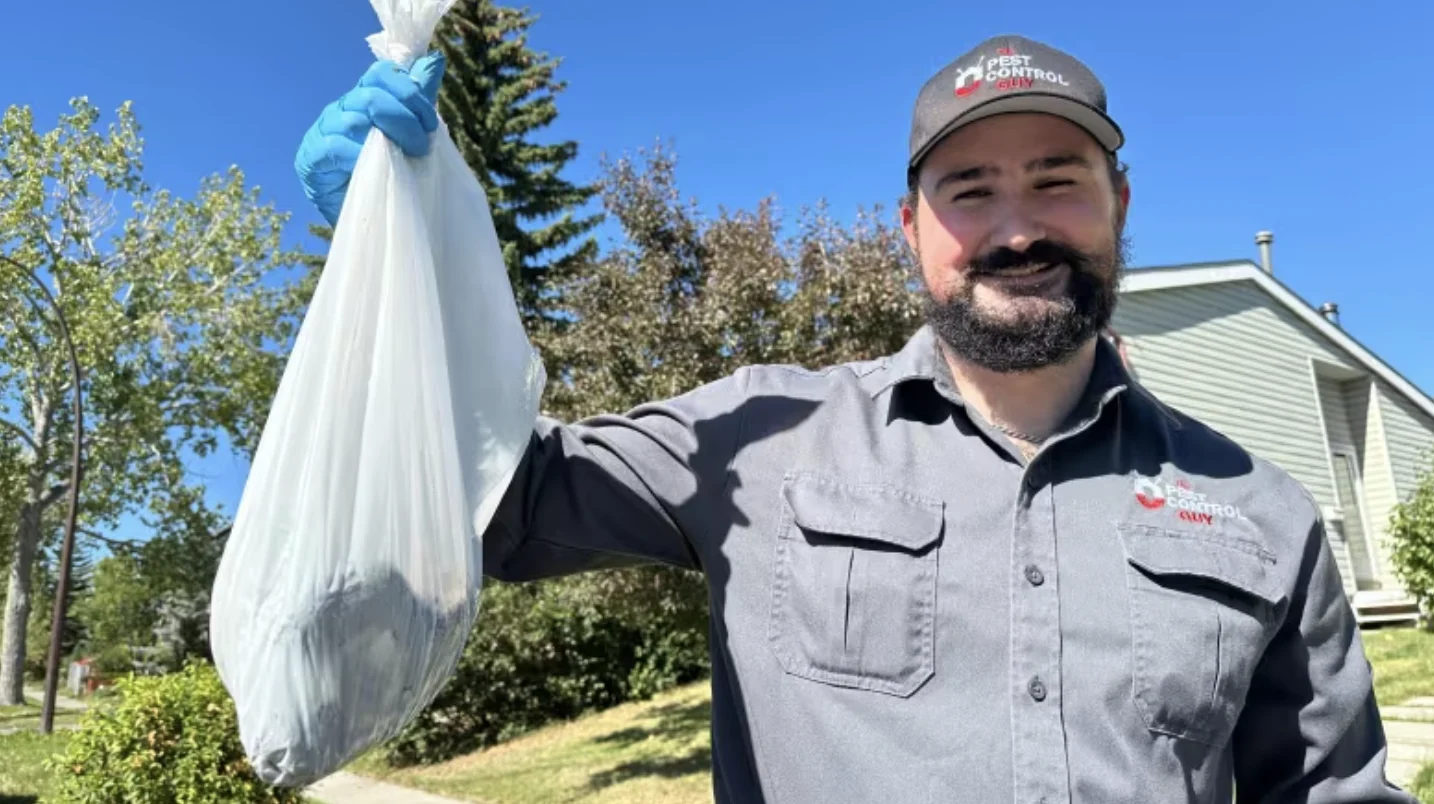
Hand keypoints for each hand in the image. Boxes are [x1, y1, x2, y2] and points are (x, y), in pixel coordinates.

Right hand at [294, 52, 445, 225]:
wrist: (369, 218)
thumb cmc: (390, 173)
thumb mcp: (410, 133)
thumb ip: (419, 97)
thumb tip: (434, 60)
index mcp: (362, 99)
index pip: (381, 75)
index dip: (409, 92)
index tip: (430, 122)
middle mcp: (341, 110)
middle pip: (371, 95)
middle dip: (404, 117)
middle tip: (423, 144)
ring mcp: (322, 132)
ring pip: (353, 119)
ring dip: (388, 137)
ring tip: (408, 157)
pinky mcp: (311, 158)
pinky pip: (334, 146)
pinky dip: (359, 154)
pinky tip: (376, 165)